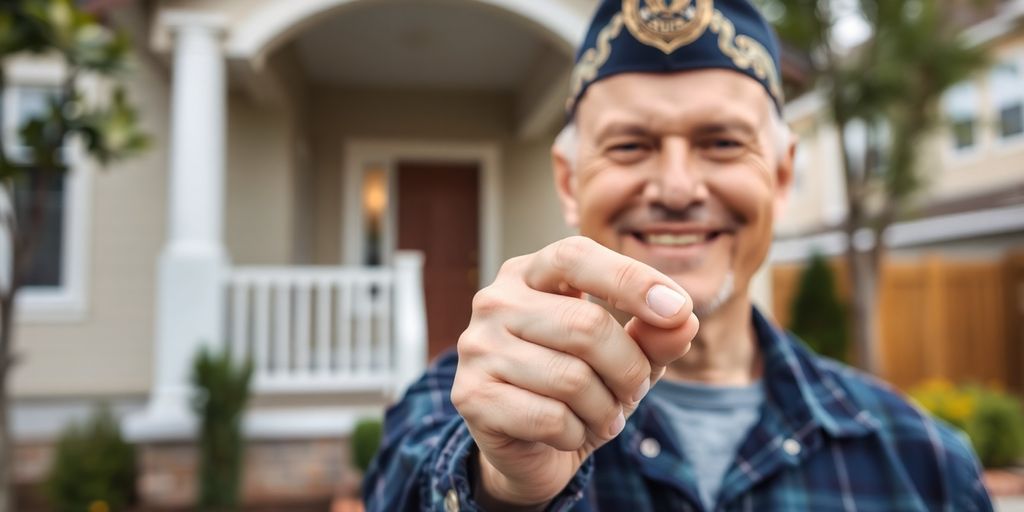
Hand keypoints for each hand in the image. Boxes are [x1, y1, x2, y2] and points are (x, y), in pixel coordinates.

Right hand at [451, 236, 698, 507]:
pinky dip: (576, 434)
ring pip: (571, 378)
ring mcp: (477, 347)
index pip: (577, 257)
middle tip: (633, 391)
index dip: (631, 280)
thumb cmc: (576, 388)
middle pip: (587, 325)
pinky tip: (570, 434)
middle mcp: (495, 301)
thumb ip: (653, 335)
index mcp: (529, 273)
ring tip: (601, 416)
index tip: (679, 310)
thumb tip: (684, 321)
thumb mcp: (623, 356)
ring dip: (604, 409)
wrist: (526, 448)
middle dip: (629, 368)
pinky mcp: (472, 396)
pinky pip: (549, 418)